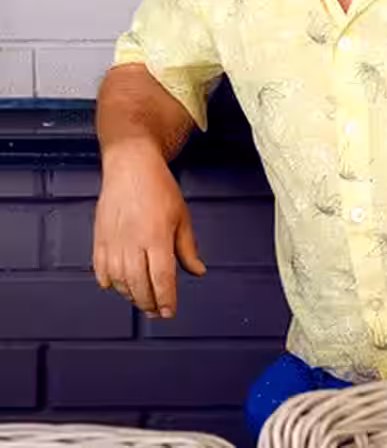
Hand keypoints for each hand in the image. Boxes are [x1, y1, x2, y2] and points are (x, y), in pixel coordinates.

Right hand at [92, 146, 205, 316]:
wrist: (130, 165)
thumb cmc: (158, 186)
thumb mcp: (181, 215)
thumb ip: (187, 247)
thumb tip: (198, 271)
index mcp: (156, 237)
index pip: (161, 279)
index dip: (166, 300)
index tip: (170, 311)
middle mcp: (132, 243)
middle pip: (139, 286)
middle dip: (149, 304)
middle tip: (158, 311)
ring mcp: (113, 242)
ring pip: (119, 282)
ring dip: (131, 296)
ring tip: (142, 299)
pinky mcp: (99, 238)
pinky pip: (101, 270)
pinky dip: (110, 283)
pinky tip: (119, 285)